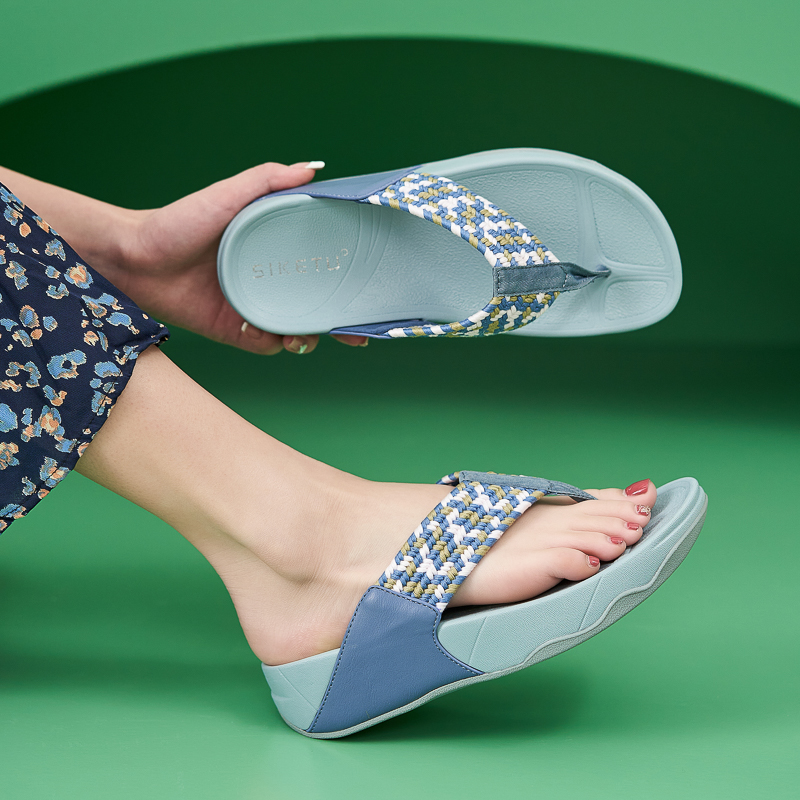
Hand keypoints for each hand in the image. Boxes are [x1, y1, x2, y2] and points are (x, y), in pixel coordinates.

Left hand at [114, 161, 367, 354]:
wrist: (134, 257)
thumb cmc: (178, 220)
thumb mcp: (228, 194)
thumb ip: (268, 179)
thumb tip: (314, 168)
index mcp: (274, 250)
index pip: (319, 267)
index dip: (345, 281)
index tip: (367, 290)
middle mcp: (268, 281)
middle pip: (314, 305)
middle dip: (337, 322)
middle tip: (354, 332)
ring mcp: (252, 307)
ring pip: (294, 330)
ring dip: (308, 337)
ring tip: (308, 336)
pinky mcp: (233, 330)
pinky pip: (263, 344)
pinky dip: (273, 343)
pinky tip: (274, 336)